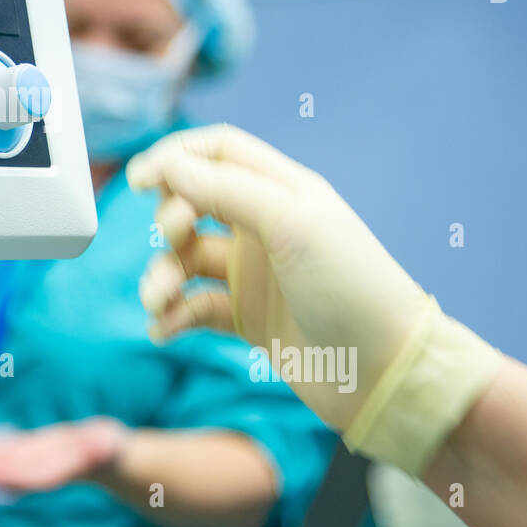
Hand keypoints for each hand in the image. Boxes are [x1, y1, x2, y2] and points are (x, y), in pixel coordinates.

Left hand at [0, 418, 127, 491]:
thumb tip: (105, 443)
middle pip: (2, 469)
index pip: (22, 476)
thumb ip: (105, 445)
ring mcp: (27, 462)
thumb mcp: (110, 444)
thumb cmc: (110, 449)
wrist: (105, 454)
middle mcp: (36, 470)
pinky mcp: (23, 452)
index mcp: (54, 472)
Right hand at [127, 124, 501, 474]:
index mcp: (283, 191)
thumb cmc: (352, 287)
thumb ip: (224, 189)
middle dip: (170, 219)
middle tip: (173, 239)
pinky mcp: (247, 319)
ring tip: (158, 302)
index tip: (140, 181)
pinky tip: (164, 329)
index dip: (176, 157)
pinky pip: (192, 307)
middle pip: (192, 203)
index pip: (218, 152)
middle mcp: (265, 227)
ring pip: (186, 260)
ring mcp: (254, 275)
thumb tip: (166, 165)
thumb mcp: (290, 223)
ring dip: (162, 276)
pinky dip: (172, 315)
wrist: (386, 374)